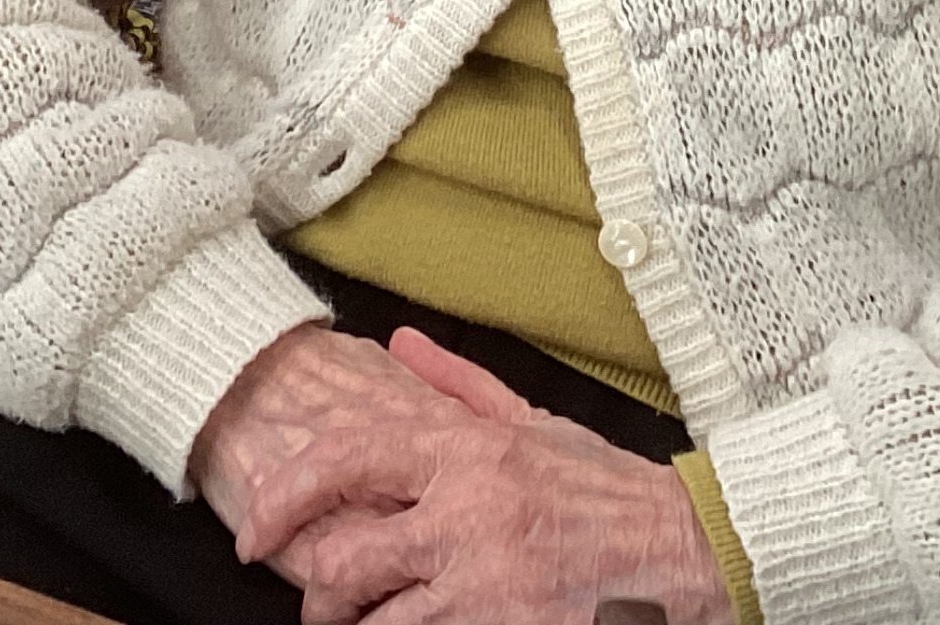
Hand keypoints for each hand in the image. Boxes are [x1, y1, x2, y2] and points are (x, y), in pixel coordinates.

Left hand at [235, 330, 734, 624]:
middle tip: (324, 602)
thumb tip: (399, 343)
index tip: (253, 533)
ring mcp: (487, 583)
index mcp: (465, 449)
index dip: (282, 500)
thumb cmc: (605, 488)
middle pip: (343, 562)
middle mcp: (467, 514)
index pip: (344, 460)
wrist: (686, 549)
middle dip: (319, 594)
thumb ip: (456, 384)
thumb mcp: (529, 422)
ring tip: (371, 623)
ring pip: (377, 623)